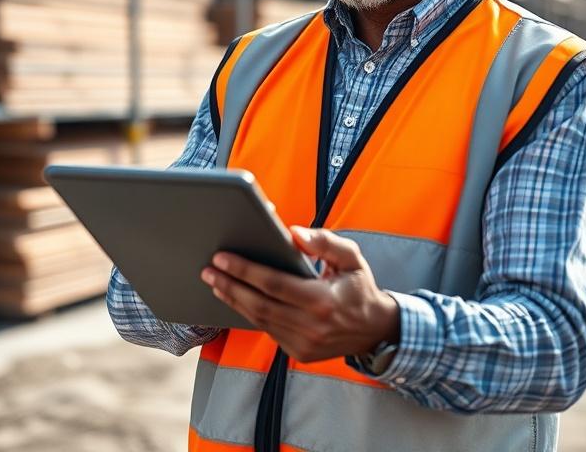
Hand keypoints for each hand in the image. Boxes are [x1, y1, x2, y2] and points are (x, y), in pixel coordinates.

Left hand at [200, 226, 399, 362]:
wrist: (376, 330)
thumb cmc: (360, 288)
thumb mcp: (351, 258)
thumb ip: (324, 242)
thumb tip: (293, 232)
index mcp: (323, 301)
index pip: (274, 284)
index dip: (245, 270)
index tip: (222, 257)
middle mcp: (311, 326)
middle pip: (259, 305)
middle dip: (230, 285)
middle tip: (209, 270)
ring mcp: (304, 344)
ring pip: (259, 320)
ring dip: (234, 300)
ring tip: (215, 282)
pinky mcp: (298, 352)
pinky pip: (267, 330)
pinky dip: (249, 313)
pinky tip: (236, 298)